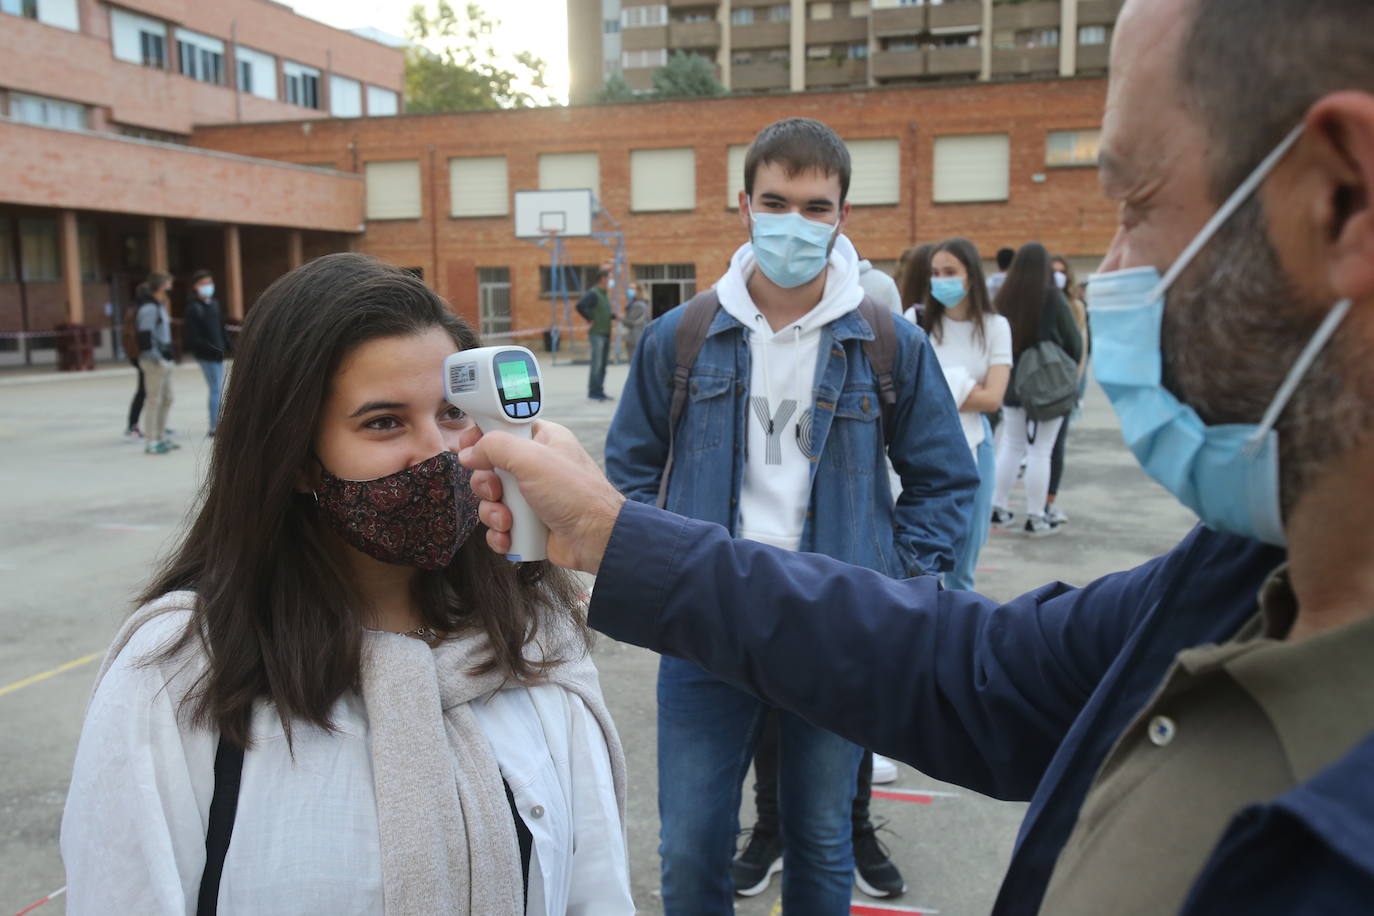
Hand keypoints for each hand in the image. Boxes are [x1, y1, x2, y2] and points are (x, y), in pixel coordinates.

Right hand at [458, 421, 625, 572]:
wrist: (596, 539)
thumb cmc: (576, 494)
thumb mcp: (532, 459)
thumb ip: (495, 446)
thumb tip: (469, 452)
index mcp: (542, 440)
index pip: (502, 428)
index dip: (482, 436)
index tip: (467, 446)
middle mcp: (535, 466)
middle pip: (489, 467)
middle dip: (486, 484)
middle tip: (497, 491)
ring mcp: (531, 496)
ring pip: (491, 500)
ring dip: (493, 513)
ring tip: (509, 521)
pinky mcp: (528, 523)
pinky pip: (499, 526)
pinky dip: (500, 533)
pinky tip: (510, 536)